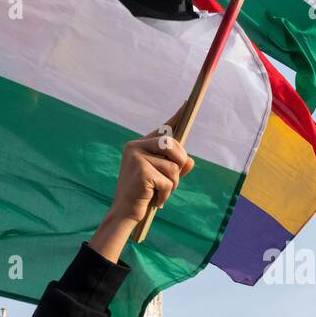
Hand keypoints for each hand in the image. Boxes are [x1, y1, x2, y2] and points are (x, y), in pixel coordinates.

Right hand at [90, 124, 193, 261]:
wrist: (125, 213)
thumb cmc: (144, 194)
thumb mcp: (163, 178)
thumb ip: (176, 168)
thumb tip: (190, 161)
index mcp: (139, 145)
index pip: (162, 129)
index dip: (177, 117)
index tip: (187, 103)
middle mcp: (135, 147)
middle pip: (172, 145)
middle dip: (179, 165)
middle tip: (171, 181)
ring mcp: (136, 158)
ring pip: (173, 166)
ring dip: (172, 184)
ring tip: (159, 193)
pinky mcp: (140, 172)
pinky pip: (167, 181)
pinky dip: (165, 194)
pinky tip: (155, 200)